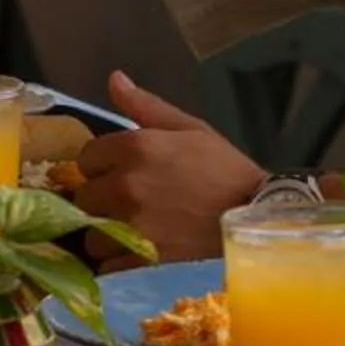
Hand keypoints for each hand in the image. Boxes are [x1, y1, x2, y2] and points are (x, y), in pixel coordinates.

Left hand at [71, 71, 266, 261]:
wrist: (259, 218)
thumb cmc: (227, 172)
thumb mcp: (191, 129)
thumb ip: (146, 107)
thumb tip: (114, 79)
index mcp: (134, 148)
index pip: (86, 158)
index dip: (103, 167)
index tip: (122, 174)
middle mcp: (126, 185)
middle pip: (85, 198)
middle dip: (103, 202)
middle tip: (132, 206)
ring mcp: (131, 226)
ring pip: (93, 236)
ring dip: (109, 237)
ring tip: (138, 234)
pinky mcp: (141, 263)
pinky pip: (109, 267)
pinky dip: (121, 265)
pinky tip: (144, 258)